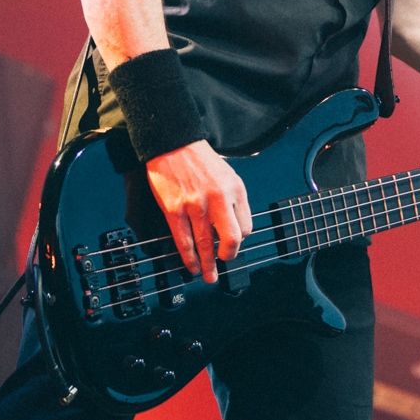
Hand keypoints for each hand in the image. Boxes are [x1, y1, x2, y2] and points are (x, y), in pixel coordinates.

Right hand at [144, 139, 250, 283]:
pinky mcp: (175, 209)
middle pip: (231, 239)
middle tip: (223, 262)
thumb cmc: (201, 161)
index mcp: (235, 190)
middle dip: (228, 256)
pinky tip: (192, 265)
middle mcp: (218, 199)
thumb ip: (233, 201)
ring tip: (208, 275)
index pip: (246, 227)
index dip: (240, 240)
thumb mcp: (228, 176)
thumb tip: (233, 228)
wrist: (174, 144)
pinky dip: (189, 257)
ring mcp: (196, 205)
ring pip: (205, 245)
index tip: (232, 245)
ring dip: (207, 265)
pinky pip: (184, 241)